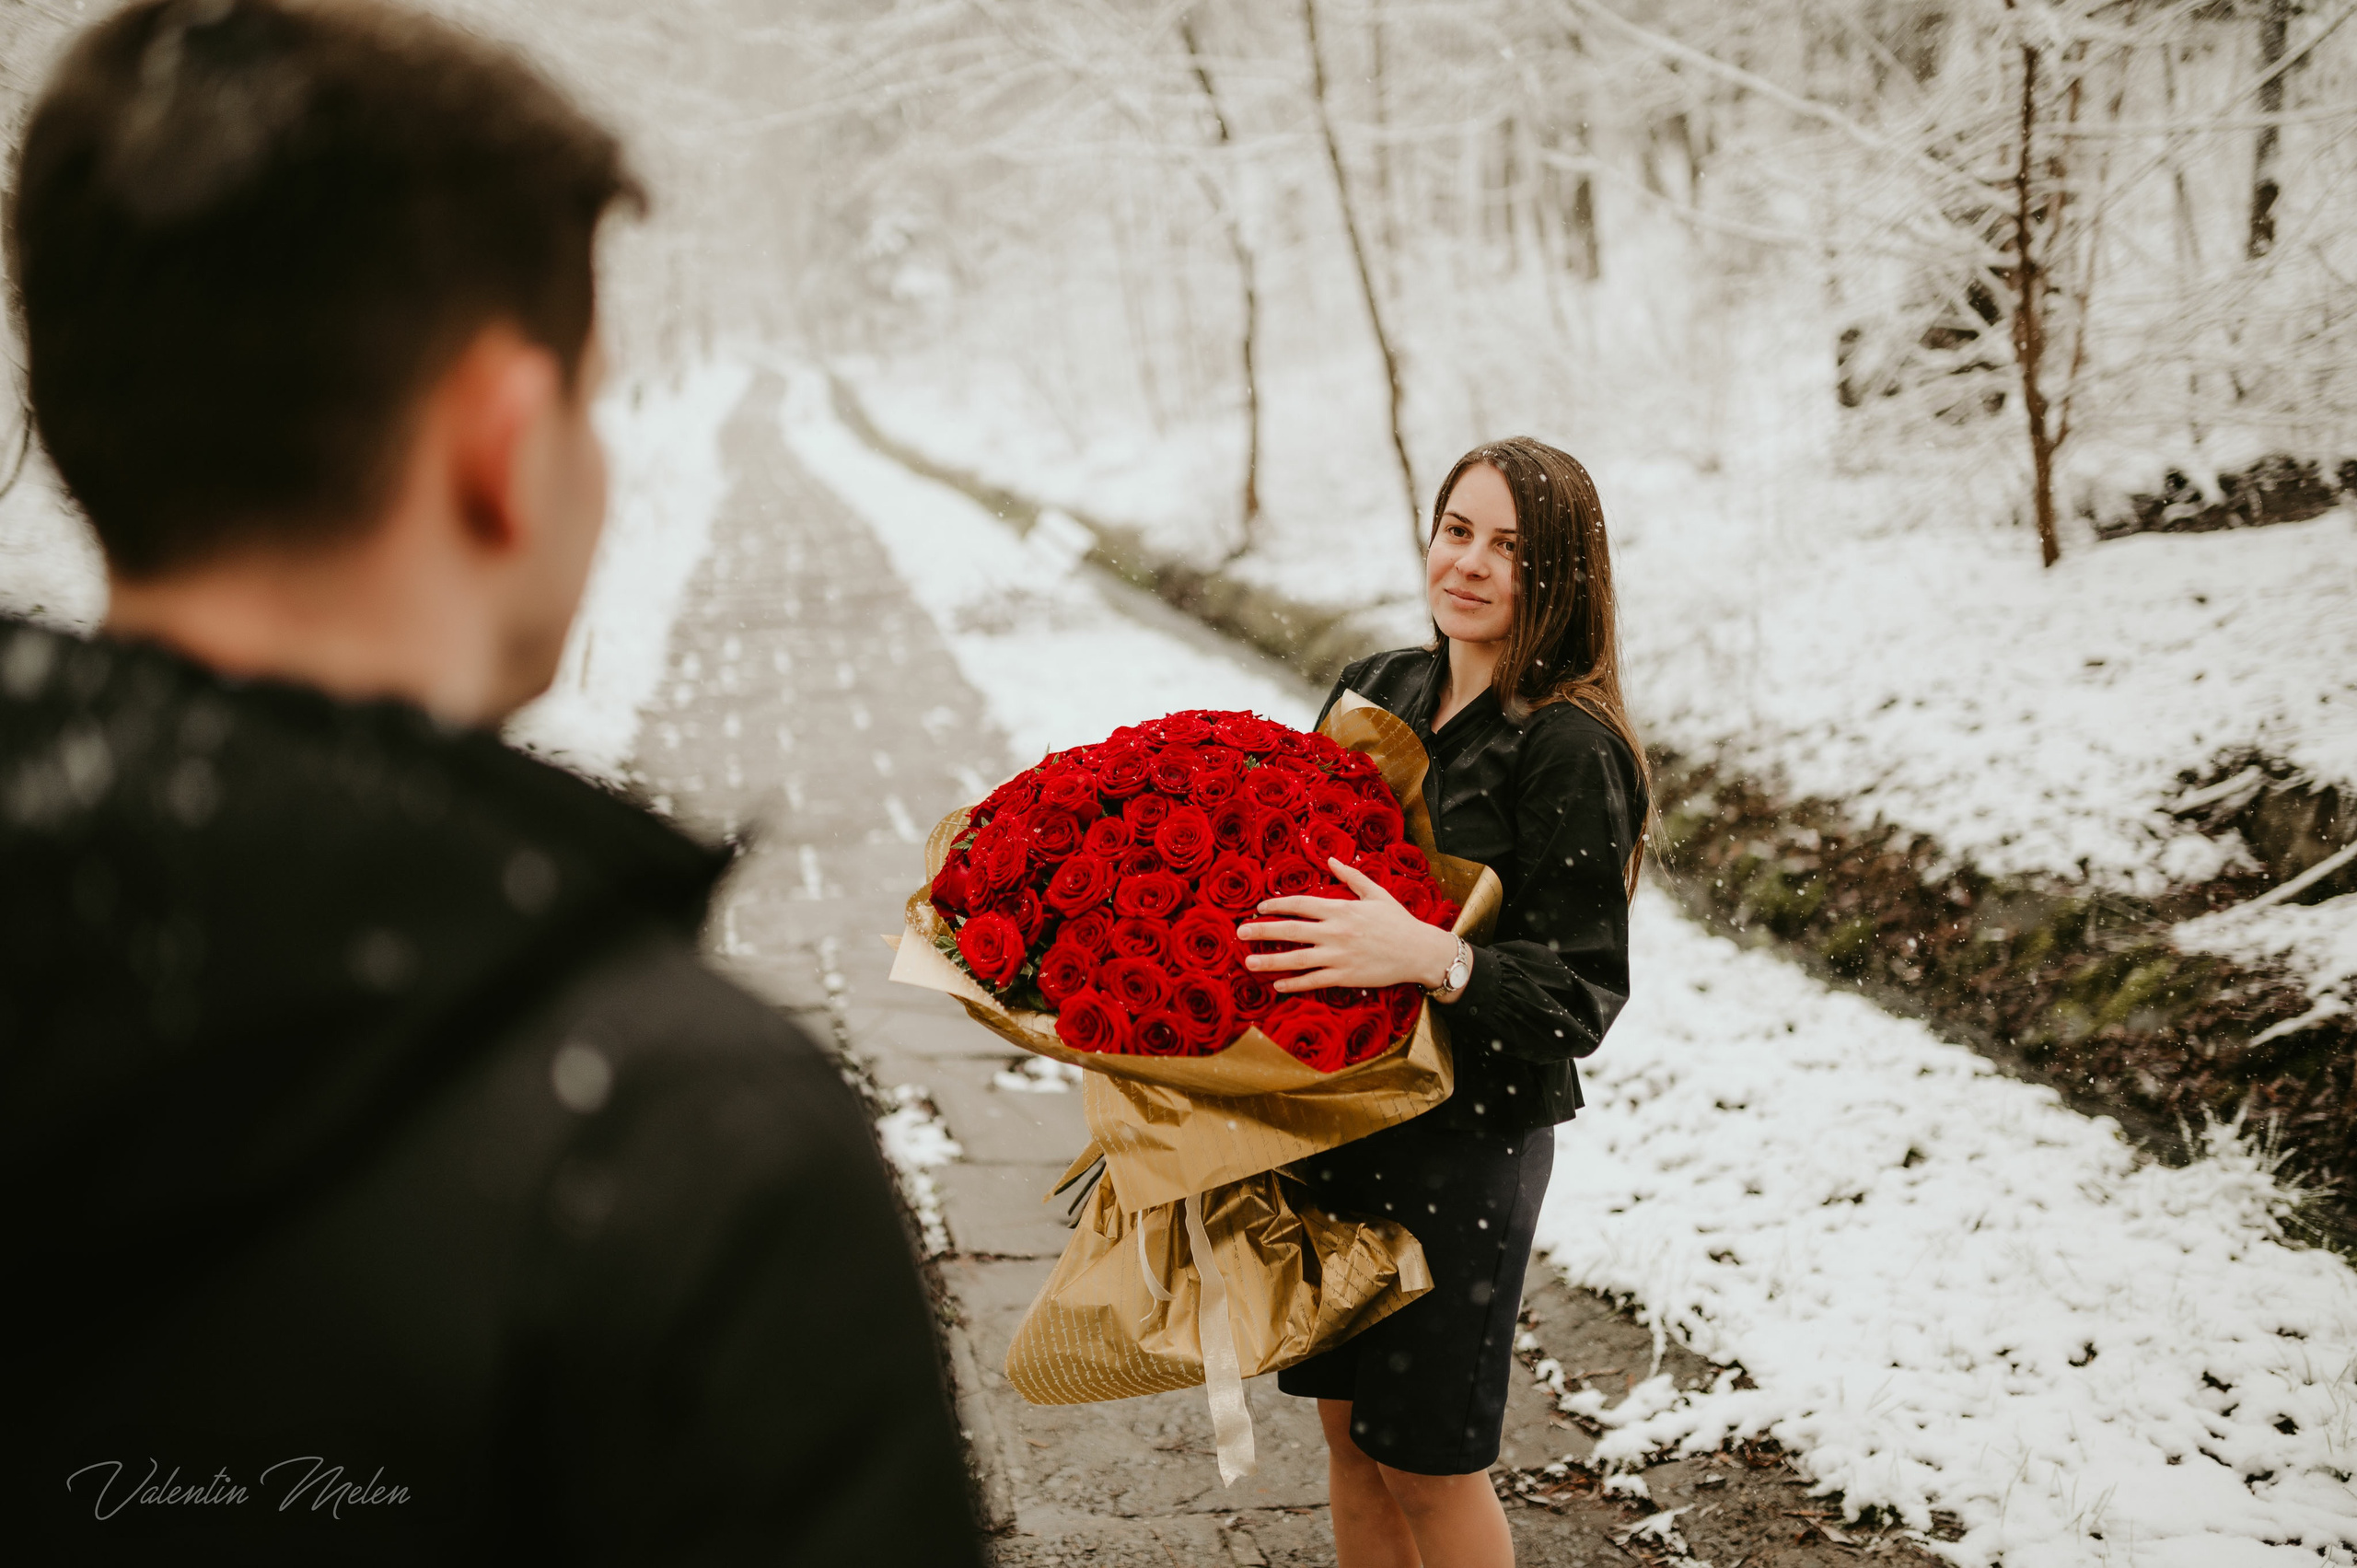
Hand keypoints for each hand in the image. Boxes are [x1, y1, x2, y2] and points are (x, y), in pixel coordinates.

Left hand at [1237, 858, 1461, 994]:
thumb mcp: (1376, 893)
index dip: (1277, 905)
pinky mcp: (1345, 976)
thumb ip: (1351, 876)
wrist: (1419, 951)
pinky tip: (1277, 986)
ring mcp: (1339, 956)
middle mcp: (1336, 932)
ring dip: (1271, 961)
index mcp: (1341, 909)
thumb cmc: (1398, 921)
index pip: (1301, 904)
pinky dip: (1294, 984)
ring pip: (1297, 959)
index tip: (1259, 907)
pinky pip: (1314, 981)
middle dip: (1262, 931)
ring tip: (1248, 962)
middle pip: (1291, 930)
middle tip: (1240, 932)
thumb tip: (1330, 860)